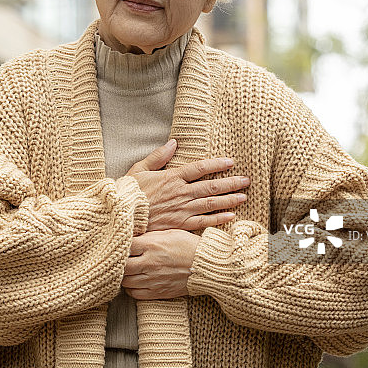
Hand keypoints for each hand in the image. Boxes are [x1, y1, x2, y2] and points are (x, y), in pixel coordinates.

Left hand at [122, 230, 200, 299]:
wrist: (206, 266)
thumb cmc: (188, 246)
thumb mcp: (169, 233)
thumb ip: (149, 236)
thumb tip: (131, 237)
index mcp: (152, 245)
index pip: (125, 245)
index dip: (121, 245)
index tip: (121, 246)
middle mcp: (150, 263)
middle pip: (122, 266)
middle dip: (119, 263)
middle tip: (121, 260)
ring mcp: (153, 279)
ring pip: (126, 281)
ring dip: (124, 276)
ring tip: (128, 271)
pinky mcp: (157, 292)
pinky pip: (135, 294)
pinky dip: (131, 289)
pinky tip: (135, 282)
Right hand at [124, 139, 248, 231]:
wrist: (121, 217)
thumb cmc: (128, 193)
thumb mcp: (139, 169)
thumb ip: (158, 156)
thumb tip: (173, 142)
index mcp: (171, 177)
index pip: (200, 168)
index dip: (217, 164)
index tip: (231, 161)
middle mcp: (180, 193)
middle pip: (211, 186)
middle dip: (231, 182)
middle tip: (246, 180)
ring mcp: (181, 210)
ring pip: (211, 204)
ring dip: (229, 200)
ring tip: (244, 196)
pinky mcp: (180, 225)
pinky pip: (203, 222)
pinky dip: (218, 219)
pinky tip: (231, 216)